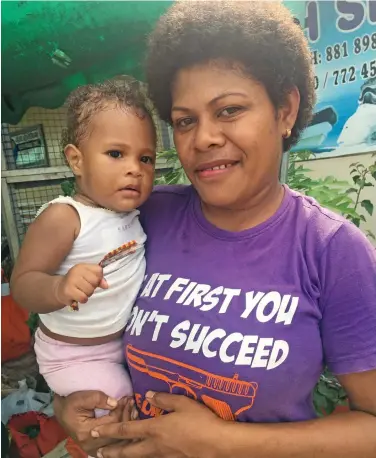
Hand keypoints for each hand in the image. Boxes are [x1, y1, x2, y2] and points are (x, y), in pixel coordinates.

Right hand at [53, 391, 132, 454]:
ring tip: (132, 409)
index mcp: (87, 432)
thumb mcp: (81, 397)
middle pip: (117, 434)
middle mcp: (91, 445)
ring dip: (127, 425)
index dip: (121, 410)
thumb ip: (98, 398)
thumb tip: (115, 403)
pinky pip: (115, 444)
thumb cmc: (71, 403)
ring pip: (118, 441)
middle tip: (132, 402)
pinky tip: (128, 420)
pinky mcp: (97, 449)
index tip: (127, 398)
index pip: (112, 423)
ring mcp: (94, 450)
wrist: (62, 412)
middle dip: (127, 417)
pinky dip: (123, 433)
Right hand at [55, 264, 107, 304]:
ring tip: (80, 292)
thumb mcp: (87, 277)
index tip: (91, 281)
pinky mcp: (68, 291)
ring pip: (90, 291)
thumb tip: (106, 285)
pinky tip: (77, 297)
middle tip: (84, 288)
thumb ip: (98, 279)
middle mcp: (76, 271)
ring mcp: (71, 281)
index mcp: (82, 266)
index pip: (99, 271)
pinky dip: (83, 300)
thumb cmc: (77, 282)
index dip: (98, 278)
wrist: (59, 289)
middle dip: (92, 287)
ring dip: (87, 294)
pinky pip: (83, 298)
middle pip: (95, 281)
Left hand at [91, 392, 226, 457]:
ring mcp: (163, 456)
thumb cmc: (200, 421)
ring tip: (112, 456)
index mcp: (155, 428)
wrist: (217, 444)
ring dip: (123, 457)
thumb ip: (163, 399)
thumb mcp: (182, 403)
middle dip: (110, 451)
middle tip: (96, 452)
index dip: (108, 430)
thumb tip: (148, 395)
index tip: (93, 432)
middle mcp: (154, 445)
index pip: (126, 430)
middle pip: (127, 451)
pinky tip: (142, 456)